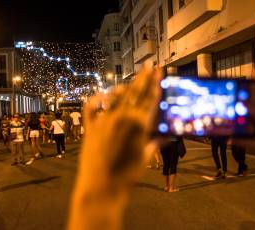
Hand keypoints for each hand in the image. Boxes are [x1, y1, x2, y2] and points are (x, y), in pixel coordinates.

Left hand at [68, 63, 161, 229]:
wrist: (101, 188)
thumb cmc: (127, 176)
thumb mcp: (145, 158)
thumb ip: (153, 143)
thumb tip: (163, 137)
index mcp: (139, 124)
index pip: (149, 99)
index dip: (154, 83)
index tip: (158, 71)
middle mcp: (122, 117)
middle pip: (135, 92)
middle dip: (143, 77)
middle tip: (148, 65)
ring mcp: (105, 120)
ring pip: (117, 96)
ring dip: (125, 86)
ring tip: (132, 80)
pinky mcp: (91, 126)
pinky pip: (92, 107)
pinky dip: (98, 98)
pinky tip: (104, 95)